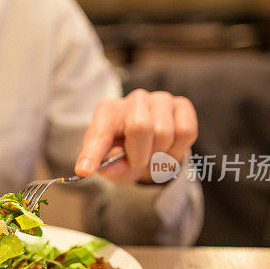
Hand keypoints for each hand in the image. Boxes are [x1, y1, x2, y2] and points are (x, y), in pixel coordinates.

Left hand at [74, 89, 197, 183]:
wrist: (151, 145)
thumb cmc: (125, 152)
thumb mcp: (112, 164)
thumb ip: (109, 167)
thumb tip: (108, 167)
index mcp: (107, 112)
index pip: (99, 133)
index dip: (92, 153)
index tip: (84, 170)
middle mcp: (134, 99)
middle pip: (140, 127)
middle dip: (140, 155)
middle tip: (138, 163)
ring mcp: (160, 99)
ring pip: (165, 132)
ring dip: (160, 155)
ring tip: (153, 156)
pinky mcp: (182, 105)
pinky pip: (186, 132)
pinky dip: (177, 150)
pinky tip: (168, 148)